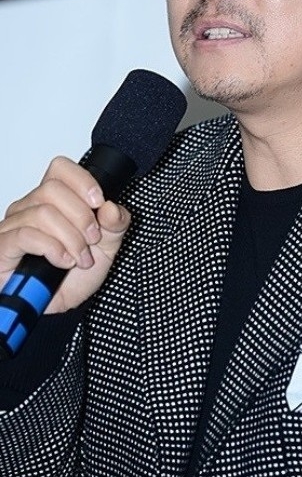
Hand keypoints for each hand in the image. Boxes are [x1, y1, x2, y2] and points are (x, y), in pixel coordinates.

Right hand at [0, 156, 130, 312]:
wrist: (56, 308)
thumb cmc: (73, 276)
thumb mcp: (107, 247)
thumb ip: (116, 224)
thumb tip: (111, 208)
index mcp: (54, 201)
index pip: (60, 168)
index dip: (82, 181)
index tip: (99, 202)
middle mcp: (30, 207)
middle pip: (53, 189)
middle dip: (81, 217)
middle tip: (92, 240)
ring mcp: (13, 225)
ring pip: (43, 212)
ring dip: (70, 239)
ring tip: (79, 258)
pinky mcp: (4, 246)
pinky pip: (26, 234)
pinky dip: (52, 248)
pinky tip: (62, 261)